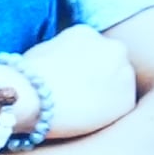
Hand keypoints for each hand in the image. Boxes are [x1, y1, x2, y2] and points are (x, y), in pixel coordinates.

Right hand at [14, 23, 136, 139]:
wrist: (31, 95)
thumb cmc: (27, 78)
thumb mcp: (43, 52)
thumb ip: (61, 54)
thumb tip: (61, 67)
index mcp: (88, 33)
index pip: (93, 52)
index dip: (83, 70)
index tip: (72, 83)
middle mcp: (112, 48)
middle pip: (112, 66)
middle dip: (100, 81)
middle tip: (80, 98)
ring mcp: (123, 73)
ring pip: (120, 88)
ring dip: (107, 99)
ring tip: (81, 111)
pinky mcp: (127, 100)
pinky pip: (122, 110)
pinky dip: (109, 117)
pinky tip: (88, 121)